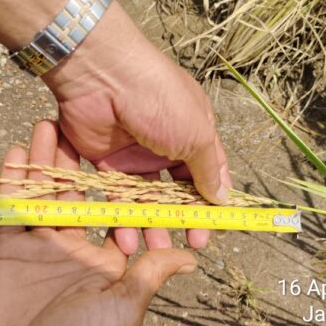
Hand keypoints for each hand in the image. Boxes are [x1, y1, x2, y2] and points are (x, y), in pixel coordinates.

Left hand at [43, 3, 231, 254]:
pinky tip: (127, 239)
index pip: (207, 174)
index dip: (211, 203)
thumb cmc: (159, 98)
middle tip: (187, 246)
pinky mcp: (106, 161)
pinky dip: (122, 217)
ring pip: (146, 198)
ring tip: (156, 249)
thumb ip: (208, 169)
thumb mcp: (196, 133)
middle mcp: (165, 145)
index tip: (214, 229)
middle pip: (176, 191)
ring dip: (152, 223)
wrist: (102, 76)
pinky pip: (116, 195)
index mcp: (193, 133)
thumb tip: (223, 199)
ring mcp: (135, 154)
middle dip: (182, 219)